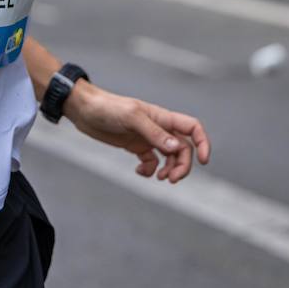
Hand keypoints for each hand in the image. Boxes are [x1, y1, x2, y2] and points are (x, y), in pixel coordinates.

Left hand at [65, 82, 209, 182]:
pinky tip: (139, 171)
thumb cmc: (107, 108)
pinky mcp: (135, 146)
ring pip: (169, 157)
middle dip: (183, 166)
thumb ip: (154, 133)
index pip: (192, 128)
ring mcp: (147, 138)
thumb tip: (177, 149)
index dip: (203, 143)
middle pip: (183, 149)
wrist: (84, 109)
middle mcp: (158, 128)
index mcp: (162, 117)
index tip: (204, 162)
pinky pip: (151, 162)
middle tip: (171, 179)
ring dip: (169, 170)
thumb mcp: (131, 118)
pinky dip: (150, 170)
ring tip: (159, 177)